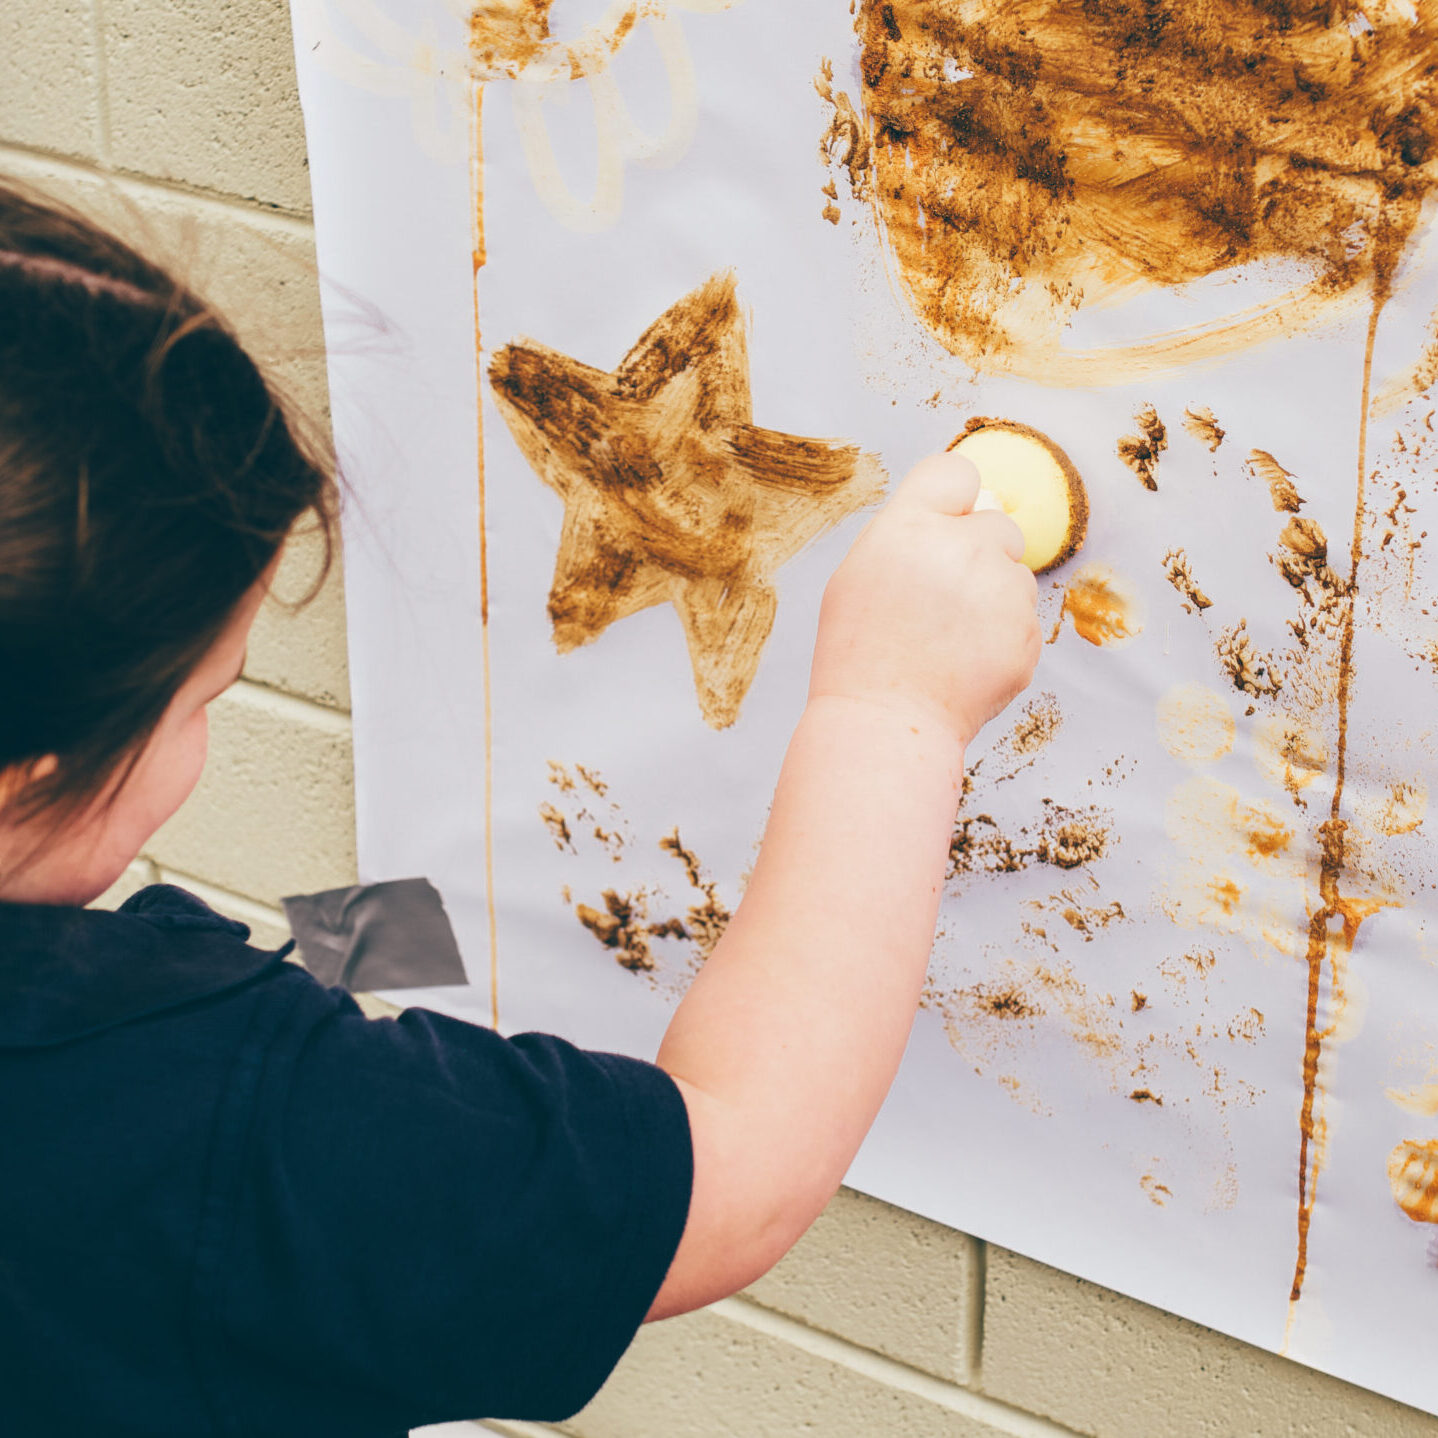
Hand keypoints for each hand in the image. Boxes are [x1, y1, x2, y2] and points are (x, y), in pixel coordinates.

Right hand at [808, 450, 1041, 749]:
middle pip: (998, 523)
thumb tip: (962, 511)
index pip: (957, 473)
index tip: (948, 522)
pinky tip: (966, 662)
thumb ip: (908, 533)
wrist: (886, 723)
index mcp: (909, 527)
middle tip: (941, 599)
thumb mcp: (858, 575)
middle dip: (979, 553)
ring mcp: (1001, 591)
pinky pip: (1025, 618)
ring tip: (949, 639)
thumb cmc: (860, 653)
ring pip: (1017, 573)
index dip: (955, 499)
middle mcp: (962, 548)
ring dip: (994, 597)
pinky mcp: (1027, 633)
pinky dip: (1003, 637)